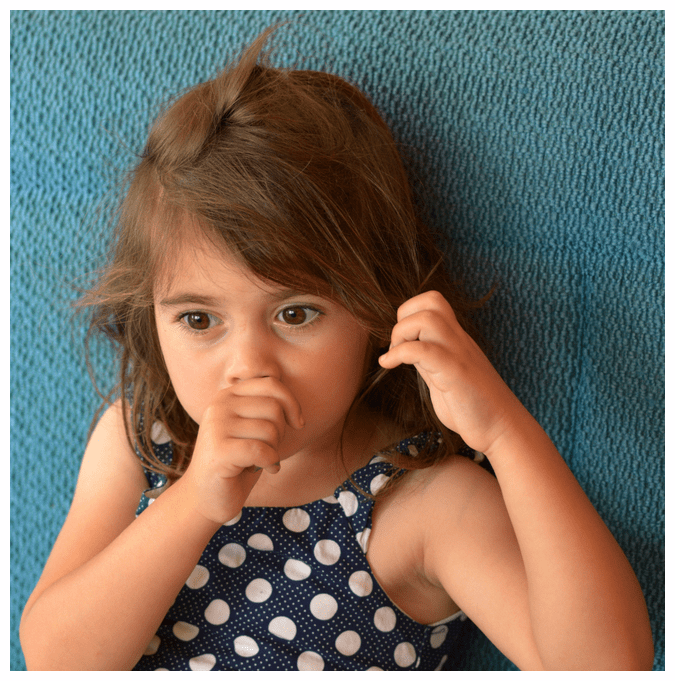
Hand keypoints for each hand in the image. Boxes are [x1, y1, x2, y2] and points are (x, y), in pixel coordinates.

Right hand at [175, 377, 303, 523]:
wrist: (205, 496)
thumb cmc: (238, 461)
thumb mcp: (252, 427)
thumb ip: (266, 408)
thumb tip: (294, 407)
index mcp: (228, 395)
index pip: (271, 384)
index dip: (292, 403)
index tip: (297, 423)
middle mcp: (219, 405)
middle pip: (274, 407)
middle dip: (281, 432)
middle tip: (268, 448)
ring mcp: (216, 426)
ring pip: (271, 430)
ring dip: (274, 449)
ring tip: (260, 459)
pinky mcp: (219, 451)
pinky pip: (263, 451)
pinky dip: (271, 463)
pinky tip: (266, 469)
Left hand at [378, 291, 521, 453]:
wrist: (502, 429)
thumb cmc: (473, 406)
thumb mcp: (443, 375)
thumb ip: (428, 359)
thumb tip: (405, 350)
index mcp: (455, 338)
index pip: (433, 301)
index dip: (409, 313)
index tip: (400, 341)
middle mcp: (458, 340)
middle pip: (431, 300)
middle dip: (403, 317)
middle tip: (396, 346)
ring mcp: (458, 354)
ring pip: (428, 318)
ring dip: (401, 333)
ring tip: (394, 356)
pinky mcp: (455, 373)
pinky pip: (423, 350)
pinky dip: (399, 354)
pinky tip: (389, 366)